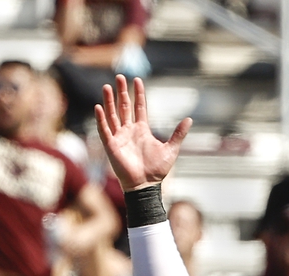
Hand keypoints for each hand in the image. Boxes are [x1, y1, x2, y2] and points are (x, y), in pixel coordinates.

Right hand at [95, 75, 190, 191]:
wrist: (146, 185)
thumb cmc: (157, 169)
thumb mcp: (171, 149)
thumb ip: (178, 134)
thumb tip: (189, 119)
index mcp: (142, 130)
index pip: (139, 107)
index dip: (138, 94)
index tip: (137, 80)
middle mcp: (129, 131)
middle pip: (124, 107)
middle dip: (122, 92)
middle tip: (119, 77)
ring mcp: (119, 137)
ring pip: (112, 115)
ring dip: (109, 101)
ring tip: (107, 87)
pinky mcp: (111, 146)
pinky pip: (104, 130)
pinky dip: (101, 119)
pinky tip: (99, 107)